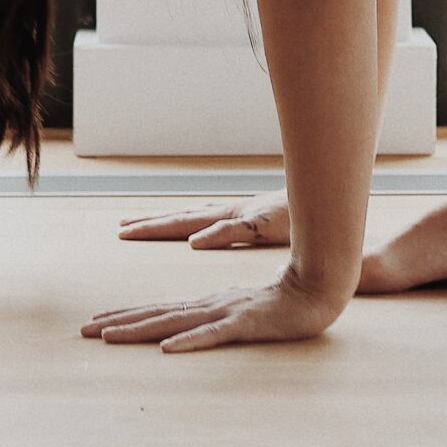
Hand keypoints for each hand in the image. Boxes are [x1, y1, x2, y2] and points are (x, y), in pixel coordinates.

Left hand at [81, 265, 342, 351]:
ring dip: (139, 330)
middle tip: (83, 330)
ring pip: (174, 323)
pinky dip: (190, 342)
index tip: (96, 322)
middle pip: (155, 314)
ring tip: (108, 337)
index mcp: (206, 304)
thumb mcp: (242, 313)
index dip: (126, 315)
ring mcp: (225, 313)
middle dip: (118, 322)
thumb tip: (193, 329)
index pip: (158, 310)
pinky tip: (168, 349)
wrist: (317, 290)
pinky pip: (213, 335)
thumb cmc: (282, 305)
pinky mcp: (245, 324)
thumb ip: (219, 319)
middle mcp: (208, 305)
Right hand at [117, 187, 291, 250]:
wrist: (327, 205)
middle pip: (181, 217)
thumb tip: (194, 240)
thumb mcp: (265, 229)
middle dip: (150, 224)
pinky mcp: (248, 217)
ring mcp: (237, 213)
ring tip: (142, 223)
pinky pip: (208, 219)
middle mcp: (228, 212)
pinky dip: (190, 222)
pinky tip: (188, 228)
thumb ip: (230, 232)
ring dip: (166, 221)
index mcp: (229, 216)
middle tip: (120, 228)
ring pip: (192, 216)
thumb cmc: (300, 219)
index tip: (124, 232)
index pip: (181, 223)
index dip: (153, 229)